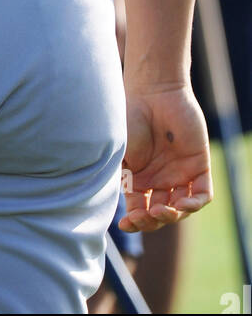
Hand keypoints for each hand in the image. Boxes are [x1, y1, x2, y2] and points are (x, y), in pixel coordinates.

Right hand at [119, 83, 212, 232]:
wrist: (152, 92)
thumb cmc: (130, 118)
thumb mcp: (119, 152)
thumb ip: (121, 178)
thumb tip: (114, 205)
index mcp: (138, 179)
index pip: (139, 211)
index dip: (134, 222)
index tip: (126, 223)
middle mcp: (159, 180)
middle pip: (160, 214)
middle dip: (153, 221)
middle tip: (146, 214)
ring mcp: (179, 174)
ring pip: (181, 208)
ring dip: (173, 215)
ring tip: (164, 209)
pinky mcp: (198, 166)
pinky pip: (201, 194)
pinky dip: (194, 204)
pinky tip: (183, 204)